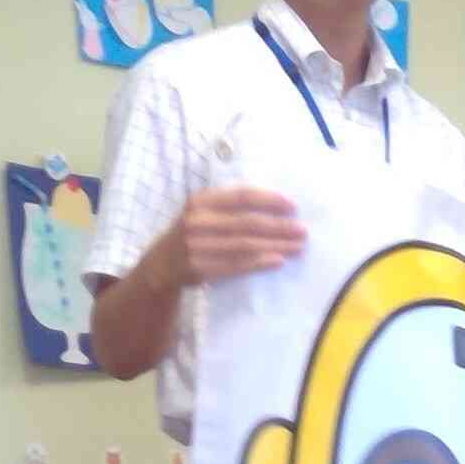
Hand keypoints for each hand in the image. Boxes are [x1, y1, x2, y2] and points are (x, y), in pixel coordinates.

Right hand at [161, 187, 303, 283]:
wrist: (161, 264)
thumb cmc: (192, 234)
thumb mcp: (203, 212)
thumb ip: (229, 206)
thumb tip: (275, 206)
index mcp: (200, 201)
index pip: (240, 196)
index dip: (269, 200)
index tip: (293, 205)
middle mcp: (197, 220)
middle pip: (247, 222)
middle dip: (279, 227)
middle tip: (303, 231)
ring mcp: (197, 245)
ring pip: (245, 244)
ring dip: (276, 246)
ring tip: (298, 247)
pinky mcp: (200, 267)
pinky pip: (236, 265)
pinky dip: (260, 262)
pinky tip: (279, 261)